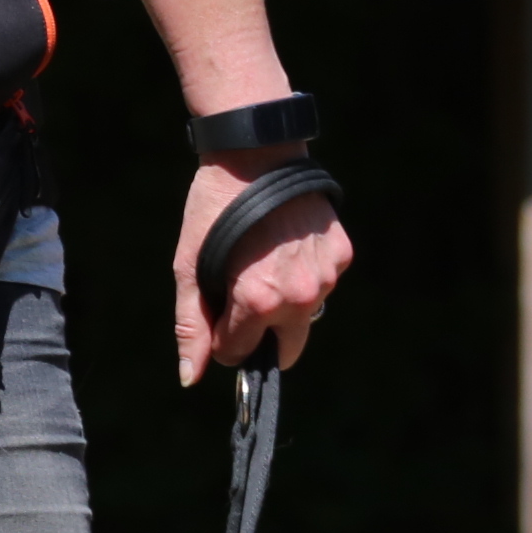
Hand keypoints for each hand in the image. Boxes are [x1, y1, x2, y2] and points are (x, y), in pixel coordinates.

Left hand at [171, 148, 354, 386]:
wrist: (256, 155)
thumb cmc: (213, 211)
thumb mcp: (189, 268)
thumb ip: (191, 326)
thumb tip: (190, 377)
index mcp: (259, 302)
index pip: (239, 352)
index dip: (222, 336)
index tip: (217, 309)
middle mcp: (300, 296)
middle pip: (283, 349)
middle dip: (261, 333)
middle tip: (244, 296)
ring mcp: (326, 276)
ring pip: (304, 316)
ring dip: (284, 303)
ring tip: (264, 261)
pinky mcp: (342, 255)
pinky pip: (323, 285)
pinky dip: (305, 276)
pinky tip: (286, 246)